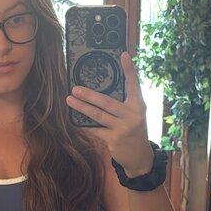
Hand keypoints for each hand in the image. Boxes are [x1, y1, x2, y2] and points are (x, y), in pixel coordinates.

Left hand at [66, 52, 153, 175]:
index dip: (129, 69)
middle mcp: (132, 115)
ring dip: (82, 107)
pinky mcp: (113, 140)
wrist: (139, 155)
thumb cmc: (134, 128)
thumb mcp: (135, 113)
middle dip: (90, 95)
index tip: (124, 55)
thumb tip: (104, 85)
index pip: (134, 84)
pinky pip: (95, 129)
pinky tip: (75, 119)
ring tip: (70, 99)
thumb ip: (125, 100)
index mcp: (138, 105)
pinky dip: (84, 124)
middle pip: (108, 102)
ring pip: (98, 116)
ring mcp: (122, 128)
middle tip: (75, 88)